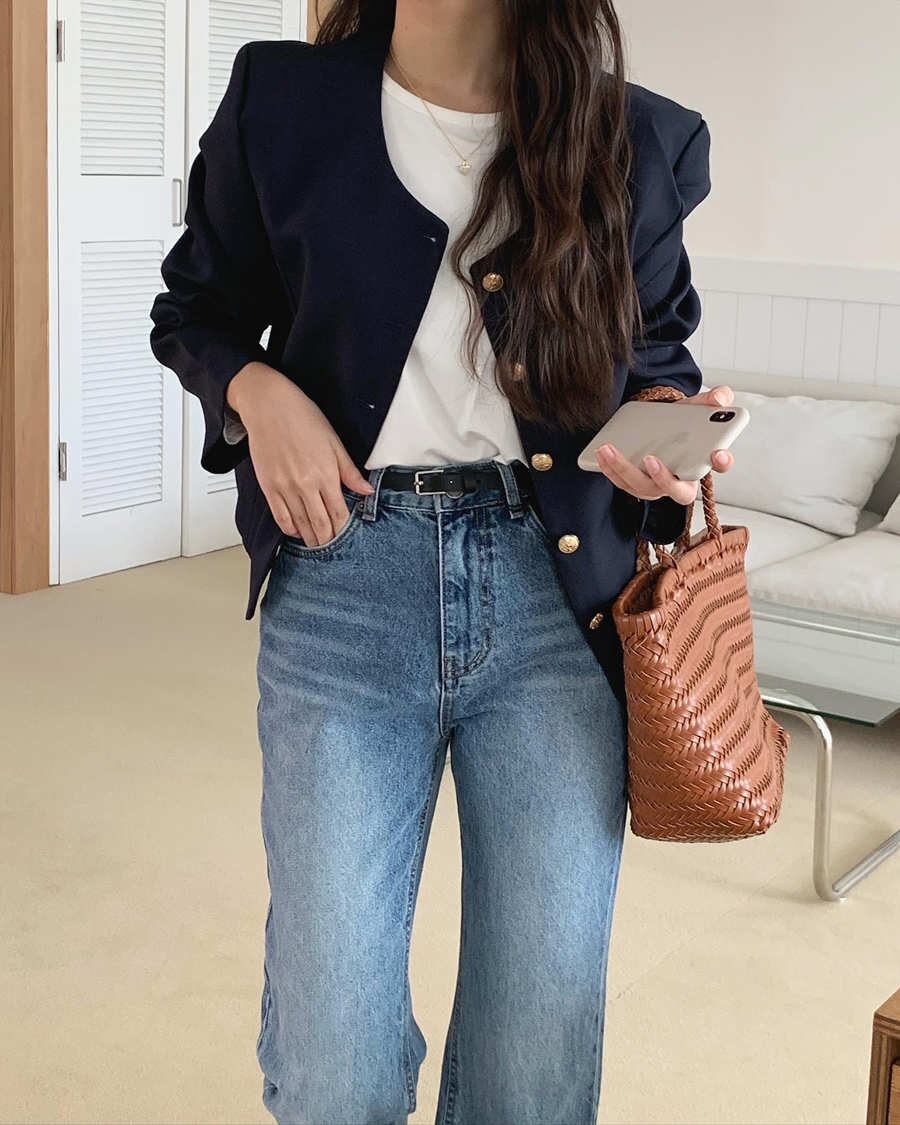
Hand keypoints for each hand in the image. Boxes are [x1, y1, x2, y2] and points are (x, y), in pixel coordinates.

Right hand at [227, 361, 373, 543]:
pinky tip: (296, 531)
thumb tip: (366, 491)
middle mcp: (305, 484)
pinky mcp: (268, 486)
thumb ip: (349, 471)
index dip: (344, 530)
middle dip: (328, 540)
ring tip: (317, 545)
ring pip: (301, 524)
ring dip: (310, 538)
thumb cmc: (302, 417)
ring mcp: (285, 487)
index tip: (348, 539)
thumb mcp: (334, 441)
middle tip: (333, 548)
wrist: (269, 405)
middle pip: (320, 524)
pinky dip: (289, 528)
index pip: (339, 513)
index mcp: (326, 473)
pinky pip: (280, 516)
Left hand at [594, 384, 735, 504]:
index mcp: (704, 462)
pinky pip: (622, 483)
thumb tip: (721, 396)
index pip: (719, 466)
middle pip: (676, 489)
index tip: (718, 453)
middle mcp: (682, 482)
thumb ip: (714, 399)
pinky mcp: (636, 485)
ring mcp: (657, 487)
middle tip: (651, 459)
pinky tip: (600, 452)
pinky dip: (610, 469)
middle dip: (663, 478)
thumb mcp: (697, 407)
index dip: (722, 461)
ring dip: (624, 469)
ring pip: (642, 487)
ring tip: (608, 449)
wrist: (658, 427)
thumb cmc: (681, 423)